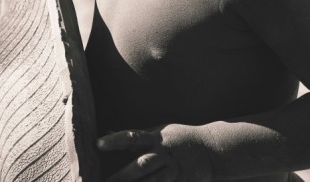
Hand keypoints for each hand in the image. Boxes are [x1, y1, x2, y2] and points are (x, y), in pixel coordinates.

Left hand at [98, 125, 213, 181]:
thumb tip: (107, 133)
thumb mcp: (158, 132)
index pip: (132, 137)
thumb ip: (135, 137)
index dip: (115, 140)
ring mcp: (174, 171)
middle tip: (105, 181)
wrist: (210, 150)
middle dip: (123, 175)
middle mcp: (164, 154)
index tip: (98, 143)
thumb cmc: (178, 139)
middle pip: (142, 164)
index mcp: (156, 138)